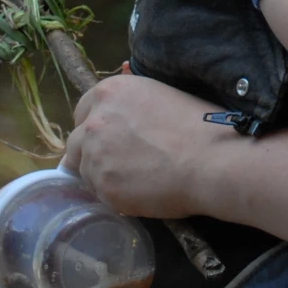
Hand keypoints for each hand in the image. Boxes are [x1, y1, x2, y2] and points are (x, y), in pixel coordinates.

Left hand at [64, 74, 223, 218]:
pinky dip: (113, 195)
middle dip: (91, 152)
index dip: (97, 126)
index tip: (110, 138)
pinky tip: (140, 193)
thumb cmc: (199, 125)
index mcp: (111, 92)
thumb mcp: (161, 98)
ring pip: (84, 170)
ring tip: (134, 180)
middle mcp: (95, 120)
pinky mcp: (102, 186)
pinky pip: (99, 193)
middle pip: (76, 141)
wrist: (211, 160)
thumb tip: (124, 119)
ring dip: (102, 175)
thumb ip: (131, 107)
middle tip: (118, 163)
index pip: (83, 110)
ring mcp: (94, 154)